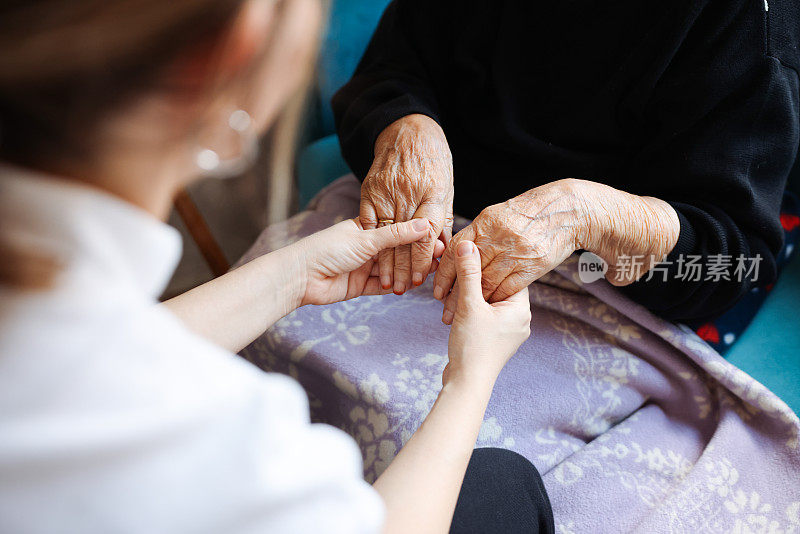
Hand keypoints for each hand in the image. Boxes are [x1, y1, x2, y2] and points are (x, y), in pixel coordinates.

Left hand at [294, 218, 441, 305]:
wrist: (302, 277)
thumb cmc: (328, 249)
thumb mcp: (366, 238)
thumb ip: (396, 234)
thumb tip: (424, 223)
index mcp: (367, 227)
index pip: (398, 229)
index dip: (417, 234)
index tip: (438, 237)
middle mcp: (367, 246)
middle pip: (398, 250)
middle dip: (417, 254)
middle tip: (440, 256)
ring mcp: (364, 266)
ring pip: (393, 269)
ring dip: (409, 271)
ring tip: (430, 272)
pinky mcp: (361, 286)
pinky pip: (383, 285)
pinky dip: (397, 286)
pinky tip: (412, 286)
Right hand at [360, 114, 453, 294]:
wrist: (407, 130)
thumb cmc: (433, 161)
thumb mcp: (445, 188)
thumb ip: (441, 218)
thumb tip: (442, 249)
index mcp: (431, 194)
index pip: (426, 234)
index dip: (422, 259)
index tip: (419, 279)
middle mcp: (408, 193)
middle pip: (404, 239)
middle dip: (403, 268)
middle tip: (402, 289)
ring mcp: (386, 191)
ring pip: (385, 234)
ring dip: (386, 262)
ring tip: (388, 284)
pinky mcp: (369, 190)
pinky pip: (369, 221)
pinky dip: (371, 242)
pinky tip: (372, 260)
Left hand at [434, 180, 582, 323]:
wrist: (566, 212)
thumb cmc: (529, 213)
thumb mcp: (497, 216)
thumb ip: (478, 235)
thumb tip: (457, 251)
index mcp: (485, 223)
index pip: (455, 251)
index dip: (444, 272)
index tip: (437, 290)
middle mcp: (498, 238)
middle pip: (469, 271)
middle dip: (455, 293)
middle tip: (444, 309)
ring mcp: (515, 253)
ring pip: (486, 283)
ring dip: (473, 301)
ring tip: (460, 315)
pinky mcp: (532, 267)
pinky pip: (507, 288)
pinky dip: (494, 299)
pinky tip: (486, 307)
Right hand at [443, 240, 530, 386]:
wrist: (467, 383)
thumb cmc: (472, 346)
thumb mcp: (469, 305)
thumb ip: (468, 273)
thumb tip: (467, 244)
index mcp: (521, 308)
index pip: (509, 275)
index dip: (490, 265)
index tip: (473, 257)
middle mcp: (521, 320)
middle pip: (499, 288)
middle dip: (478, 282)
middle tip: (460, 273)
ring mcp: (510, 332)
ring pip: (491, 304)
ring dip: (473, 298)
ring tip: (455, 293)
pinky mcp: (497, 341)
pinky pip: (487, 317)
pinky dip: (473, 312)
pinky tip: (457, 310)